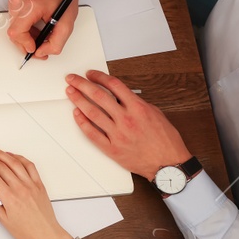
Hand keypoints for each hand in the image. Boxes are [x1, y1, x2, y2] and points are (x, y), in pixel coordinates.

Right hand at [0, 145, 72, 238]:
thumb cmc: (26, 231)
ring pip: (13, 162)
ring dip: (0, 153)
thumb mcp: (2, 218)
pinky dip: (18, 157)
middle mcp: (20, 188)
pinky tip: (10, 155)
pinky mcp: (39, 184)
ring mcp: (31, 184)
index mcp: (9, 197)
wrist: (46, 236)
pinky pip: (29, 165)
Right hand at [6, 0, 87, 59]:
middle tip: (40, 47)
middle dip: (27, 42)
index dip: (24, 44)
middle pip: (14, 32)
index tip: (34, 49)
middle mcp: (18, 1)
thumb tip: (41, 52)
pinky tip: (36, 26)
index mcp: (30, 5)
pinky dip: (25, 27)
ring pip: (14, 27)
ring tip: (41, 34)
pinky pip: (15, 19)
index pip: (16, 32)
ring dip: (26, 35)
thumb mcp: (66, 23)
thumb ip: (55, 43)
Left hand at [66, 70, 190, 179]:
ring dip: (78, 100)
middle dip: (82, 84)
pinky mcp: (111, 148)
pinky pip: (92, 133)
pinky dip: (82, 122)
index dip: (99, 77)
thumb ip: (137, 103)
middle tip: (72, 79)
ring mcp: (117, 134)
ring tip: (70, 92)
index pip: (114, 85)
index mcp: (138, 108)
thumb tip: (121, 96)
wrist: (168, 164)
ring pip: (92, 113)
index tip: (90, 74)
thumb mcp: (156, 114)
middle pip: (98, 96)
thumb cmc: (165, 141)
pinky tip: (76, 114)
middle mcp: (126, 119)